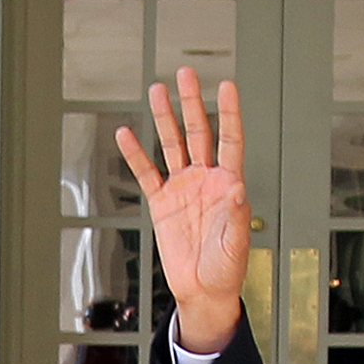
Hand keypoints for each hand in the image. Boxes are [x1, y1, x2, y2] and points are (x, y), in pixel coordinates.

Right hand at [116, 69, 252, 353]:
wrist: (203, 290)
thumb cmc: (227, 268)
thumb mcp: (235, 245)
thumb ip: (236, 216)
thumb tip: (237, 187)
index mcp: (228, 184)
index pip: (229, 140)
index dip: (228, 114)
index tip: (226, 86)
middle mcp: (205, 179)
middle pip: (198, 133)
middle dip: (191, 103)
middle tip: (185, 73)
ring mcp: (182, 188)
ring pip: (172, 145)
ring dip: (164, 118)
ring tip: (156, 89)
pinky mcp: (162, 203)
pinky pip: (147, 173)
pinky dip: (136, 155)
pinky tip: (126, 133)